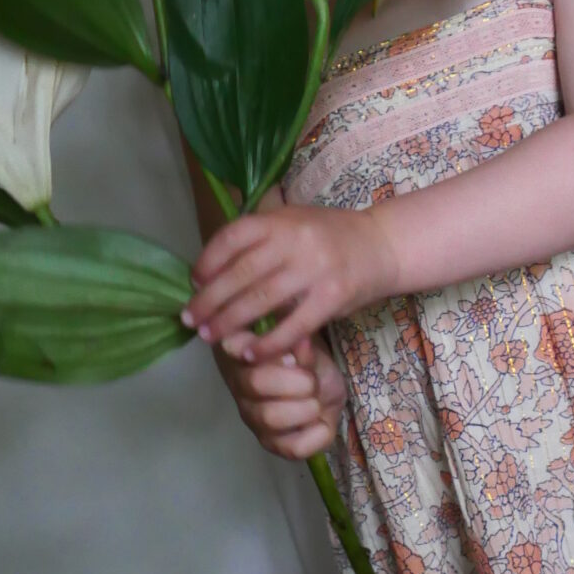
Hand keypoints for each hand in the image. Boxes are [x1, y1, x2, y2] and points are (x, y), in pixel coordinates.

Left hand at [183, 201, 393, 363]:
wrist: (382, 245)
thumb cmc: (330, 237)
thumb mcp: (294, 222)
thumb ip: (260, 238)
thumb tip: (211, 270)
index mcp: (281, 219)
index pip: (233, 237)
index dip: (208, 260)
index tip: (194, 282)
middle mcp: (296, 241)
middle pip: (241, 273)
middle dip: (211, 300)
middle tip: (191, 320)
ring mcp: (315, 269)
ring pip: (261, 300)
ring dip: (231, 322)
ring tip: (210, 337)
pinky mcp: (332, 297)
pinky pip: (293, 325)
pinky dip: (269, 342)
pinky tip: (251, 353)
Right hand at [213, 331, 347, 459]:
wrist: (321, 387)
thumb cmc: (306, 358)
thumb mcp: (309, 346)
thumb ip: (302, 346)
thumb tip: (301, 341)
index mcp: (241, 353)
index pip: (234, 347)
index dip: (262, 352)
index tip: (289, 356)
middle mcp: (239, 387)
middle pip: (255, 383)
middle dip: (295, 382)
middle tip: (312, 381)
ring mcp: (253, 417)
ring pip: (270, 418)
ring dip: (305, 408)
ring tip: (316, 401)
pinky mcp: (273, 443)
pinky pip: (292, 448)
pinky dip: (316, 435)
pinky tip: (320, 422)